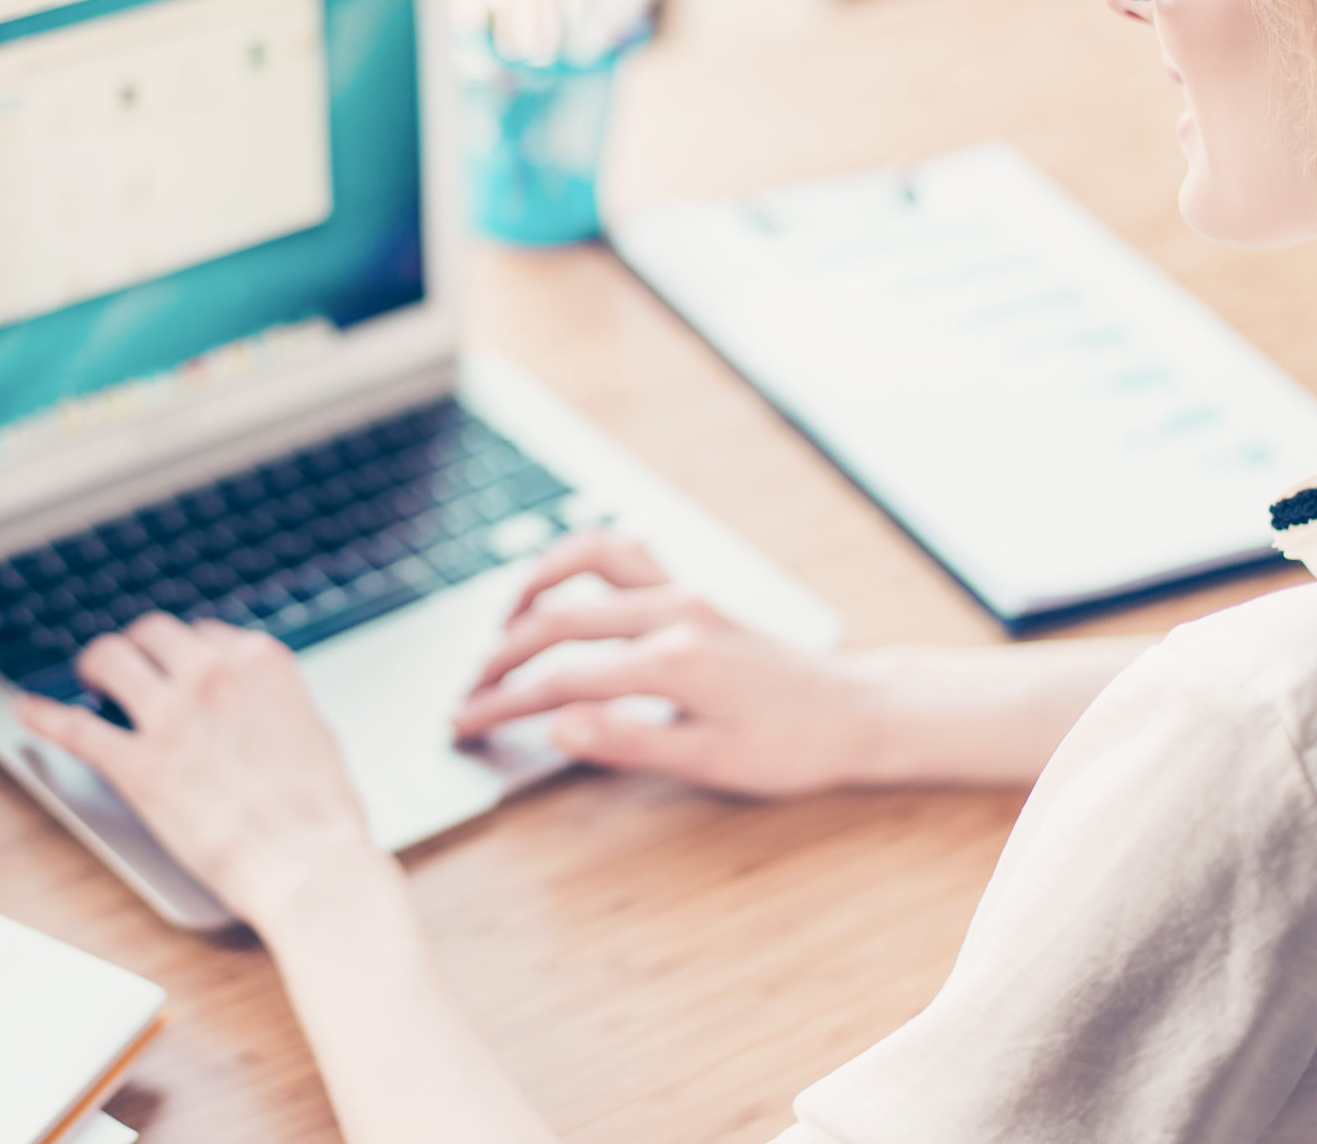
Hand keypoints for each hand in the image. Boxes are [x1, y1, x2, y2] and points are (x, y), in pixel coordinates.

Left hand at [14, 614, 394, 932]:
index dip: (184, 653)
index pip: (204, 633)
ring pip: (109, 660)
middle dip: (137, 648)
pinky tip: (27, 709)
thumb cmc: (322, 812)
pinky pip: (75, 727)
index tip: (175, 668)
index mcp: (259, 661)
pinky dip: (44, 716)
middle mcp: (211, 673)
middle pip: (152, 634)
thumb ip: (273, 701)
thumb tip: (252, 701)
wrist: (310, 864)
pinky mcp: (138, 763)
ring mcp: (171, 715)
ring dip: (95, 667)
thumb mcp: (313, 729)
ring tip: (89, 680)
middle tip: (127, 668)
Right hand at [450, 531, 885, 797]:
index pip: (561, 681)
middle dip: (500, 657)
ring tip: (500, 626)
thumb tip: (557, 725)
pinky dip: (580, 560)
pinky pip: (625, 553)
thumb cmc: (792, 747)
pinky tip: (560, 587)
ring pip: (588, 561)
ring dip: (534, 587)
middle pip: (558, 621)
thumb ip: (631, 741)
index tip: (463, 724)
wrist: (854, 712)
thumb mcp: (713, 763)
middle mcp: (673, 615)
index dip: (503, 704)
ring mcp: (683, 594)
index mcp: (673, 662)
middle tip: (467, 692)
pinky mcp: (692, 591)